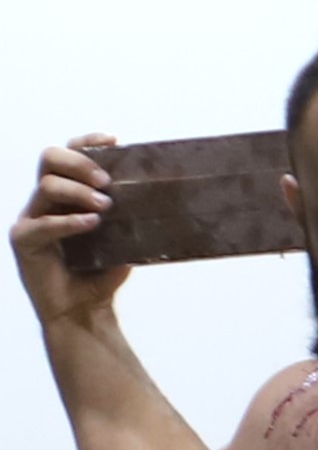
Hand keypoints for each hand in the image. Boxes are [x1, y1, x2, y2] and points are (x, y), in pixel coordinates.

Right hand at [15, 135, 123, 329]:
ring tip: (107, 206)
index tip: (114, 140)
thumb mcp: (124, 238)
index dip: (87, 142)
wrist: (87, 310)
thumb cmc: (104, 272)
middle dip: (81, 162)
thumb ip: (131, 215)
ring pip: (47, 185)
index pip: (69, 154)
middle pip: (50, 158)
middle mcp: (46, 200)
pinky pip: (43, 223)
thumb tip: (160, 193)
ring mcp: (32, 217)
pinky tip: (92, 223)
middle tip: (108, 181)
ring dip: (79, 191)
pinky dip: (69, 221)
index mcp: (67, 193)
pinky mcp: (25, 240)